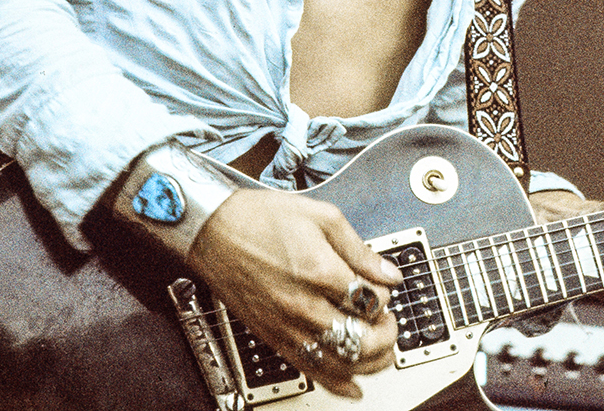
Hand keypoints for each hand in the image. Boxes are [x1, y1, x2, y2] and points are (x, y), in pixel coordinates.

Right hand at [185, 189, 405, 398]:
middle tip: (387, 319)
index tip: (380, 286)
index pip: (371, 301)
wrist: (213, 231)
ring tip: (378, 347)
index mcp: (319, 272)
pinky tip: (353, 387)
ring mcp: (287, 327)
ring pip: (341, 365)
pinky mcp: (274, 338)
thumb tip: (389, 273)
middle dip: (386, 334)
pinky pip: (312, 373)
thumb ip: (359, 250)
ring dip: (370, 362)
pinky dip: (338, 384)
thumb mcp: (321, 217)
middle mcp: (304, 307)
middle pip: (362, 340)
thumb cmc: (260, 219)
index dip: (384, 295)